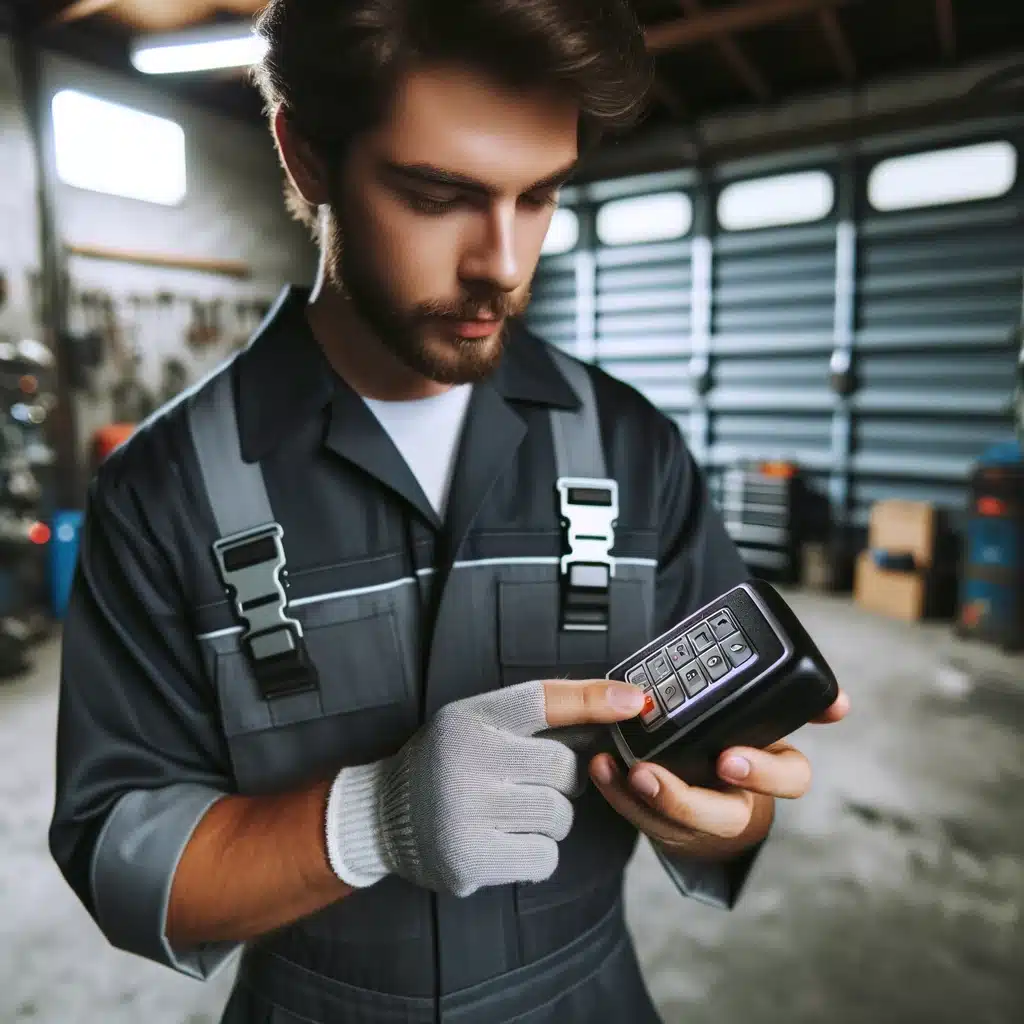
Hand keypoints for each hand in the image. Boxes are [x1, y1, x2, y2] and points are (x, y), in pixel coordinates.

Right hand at [325, 678, 647, 896]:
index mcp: (471, 718)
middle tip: (531, 780)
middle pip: (564, 767)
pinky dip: (536, 853)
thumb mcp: (476, 721)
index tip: (635, 700)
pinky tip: (506, 840)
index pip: (544, 699)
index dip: (593, 698)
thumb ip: (535, 716)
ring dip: (549, 818)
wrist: (383, 816)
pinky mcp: (472, 858)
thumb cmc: (446, 762)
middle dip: (561, 779)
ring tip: (511, 812)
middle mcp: (468, 760)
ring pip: (559, 815)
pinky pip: (544, 857)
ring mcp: (468, 812)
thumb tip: (617, 704)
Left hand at [587, 690, 850, 859]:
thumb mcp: (769, 727)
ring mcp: (698, 819)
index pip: (788, 779)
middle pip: (722, 816)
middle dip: (685, 799)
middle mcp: (737, 802)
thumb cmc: (740, 748)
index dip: (764, 772)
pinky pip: (639, 816)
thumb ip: (797, 706)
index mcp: (770, 772)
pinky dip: (617, 792)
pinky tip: (602, 766)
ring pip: (674, 823)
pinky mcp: (663, 821)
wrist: (713, 800)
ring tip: (622, 770)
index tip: (730, 757)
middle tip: (652, 775)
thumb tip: (840, 702)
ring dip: (643, 799)